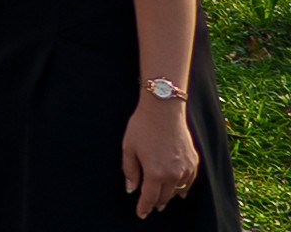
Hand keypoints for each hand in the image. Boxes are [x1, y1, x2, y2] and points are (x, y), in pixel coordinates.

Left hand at [127, 90, 200, 215]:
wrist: (164, 110)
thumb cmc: (142, 126)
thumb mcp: (128, 148)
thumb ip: (130, 171)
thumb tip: (131, 189)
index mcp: (155, 173)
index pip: (150, 198)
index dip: (144, 207)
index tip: (140, 214)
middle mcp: (173, 174)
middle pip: (164, 196)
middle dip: (156, 203)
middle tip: (150, 208)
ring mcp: (186, 169)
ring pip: (177, 190)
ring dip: (169, 196)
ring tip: (162, 200)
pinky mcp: (194, 162)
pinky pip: (189, 181)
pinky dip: (183, 188)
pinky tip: (179, 191)